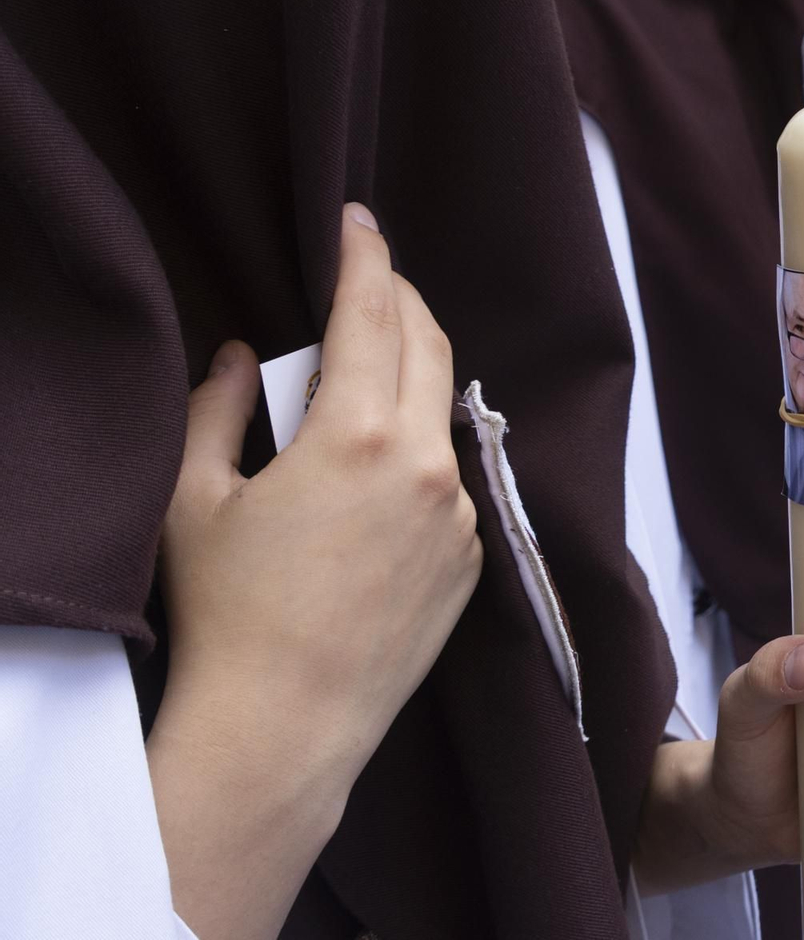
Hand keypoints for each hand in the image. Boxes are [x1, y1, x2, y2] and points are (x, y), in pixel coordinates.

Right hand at [147, 202, 482, 938]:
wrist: (287, 722)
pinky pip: (451, 476)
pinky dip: (419, 448)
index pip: (373, 312)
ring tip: (365, 370)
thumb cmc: (227, 612)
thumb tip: (245, 357)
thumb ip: (219, 409)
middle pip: (430, 345)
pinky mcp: (472, 556)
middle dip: (401, 298)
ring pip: (443, 411)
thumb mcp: (193, 499)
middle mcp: (427, 464)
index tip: (358, 220)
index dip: (365, 255)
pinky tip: (380, 463)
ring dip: (411, 376)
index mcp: (359, 435)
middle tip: (368, 276)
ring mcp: (460, 513)